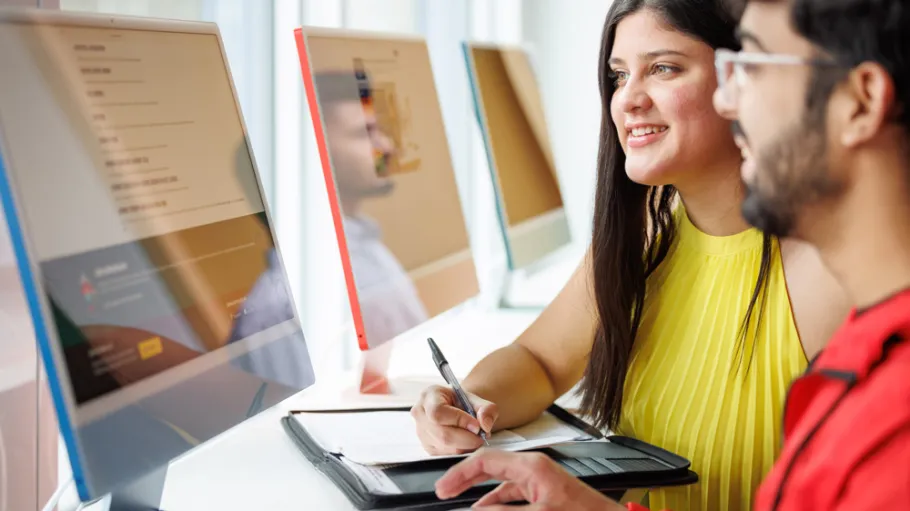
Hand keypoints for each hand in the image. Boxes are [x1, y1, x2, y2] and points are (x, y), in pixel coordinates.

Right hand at [410, 385, 498, 454]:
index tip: (476, 425)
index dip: (459, 420)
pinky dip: (462, 451)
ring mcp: (422, 433)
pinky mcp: (428, 448)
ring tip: (476, 437)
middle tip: (482, 435)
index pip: (438, 412)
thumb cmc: (462, 402)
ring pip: (446, 447)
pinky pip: (447, 455)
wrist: (455, 409)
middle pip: (442, 434)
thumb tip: (485, 424)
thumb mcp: (476, 399)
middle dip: (467, 438)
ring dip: (467, 446)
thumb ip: (486, 409)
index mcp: (429, 396)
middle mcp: (420, 414)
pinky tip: (467, 442)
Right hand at [435, 450, 626, 509]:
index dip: (460, 473)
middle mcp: (534, 469)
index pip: (486, 460)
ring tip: (462, 504)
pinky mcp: (545, 495)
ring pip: (501, 484)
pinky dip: (496, 503)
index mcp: (532, 466)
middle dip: (466, 480)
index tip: (444, 488)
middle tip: (445, 492)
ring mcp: (540, 481)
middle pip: (490, 468)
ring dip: (480, 494)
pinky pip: (513, 494)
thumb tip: (474, 510)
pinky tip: (487, 510)